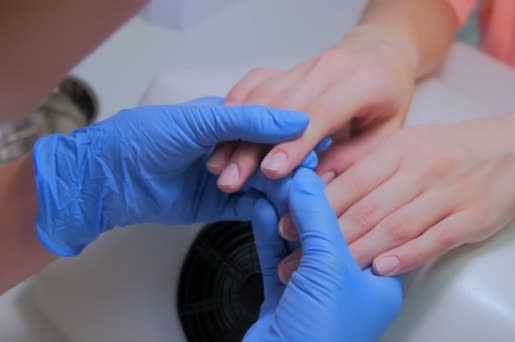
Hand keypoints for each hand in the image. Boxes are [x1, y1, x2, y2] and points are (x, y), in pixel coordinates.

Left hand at [33, 97, 310, 255]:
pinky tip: (276, 215)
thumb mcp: (199, 121)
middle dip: (292, 170)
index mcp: (229, 120)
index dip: (295, 138)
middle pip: (274, 159)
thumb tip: (296, 119)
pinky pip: (249, 209)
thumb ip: (248, 121)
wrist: (109, 179)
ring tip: (298, 203)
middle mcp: (232, 148)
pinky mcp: (218, 206)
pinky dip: (263, 212)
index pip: (273, 128)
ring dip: (281, 193)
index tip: (317, 147)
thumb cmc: (145, 139)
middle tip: (310, 182)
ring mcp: (227, 178)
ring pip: (265, 186)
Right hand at [207, 26, 415, 191]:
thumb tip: (319, 189)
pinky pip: (253, 84)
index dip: (294, 144)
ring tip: (219, 165)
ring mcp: (303, 65)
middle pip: (281, 107)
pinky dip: (234, 108)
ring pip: (261, 95)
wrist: (381, 53)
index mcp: (360, 83)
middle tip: (232, 179)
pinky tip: (221, 134)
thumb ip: (354, 159)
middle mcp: (327, 68)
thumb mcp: (387, 133)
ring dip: (236, 131)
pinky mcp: (285, 68)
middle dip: (252, 144)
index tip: (271, 172)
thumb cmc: (388, 97)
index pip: (320, 114)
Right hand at [244, 168, 402, 340]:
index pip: (365, 224)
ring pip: (300, 243)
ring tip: (275, 182)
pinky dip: (268, 235)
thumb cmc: (323, 338)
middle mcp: (348, 288)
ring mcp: (314, 295)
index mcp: (376, 282)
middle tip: (295, 169)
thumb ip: (319, 219)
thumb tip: (308, 179)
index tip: (325, 166)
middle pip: (329, 231)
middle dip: (310, 200)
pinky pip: (276, 259)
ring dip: (287, 214)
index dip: (346, 192)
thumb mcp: (329, 267)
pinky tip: (262, 211)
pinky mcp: (284, 301)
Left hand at [278, 114, 514, 278]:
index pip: (351, 180)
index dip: (315, 205)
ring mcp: (448, 194)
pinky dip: (406, 255)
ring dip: (358, 252)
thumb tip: (315, 175)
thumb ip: (360, 159)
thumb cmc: (449, 150)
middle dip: (326, 237)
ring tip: (327, 272)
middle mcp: (422, 170)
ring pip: (396, 226)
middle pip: (367, 208)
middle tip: (294, 260)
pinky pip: (434, 239)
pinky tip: (381, 268)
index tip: (286, 225)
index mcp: (401, 149)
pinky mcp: (471, 218)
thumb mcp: (405, 143)